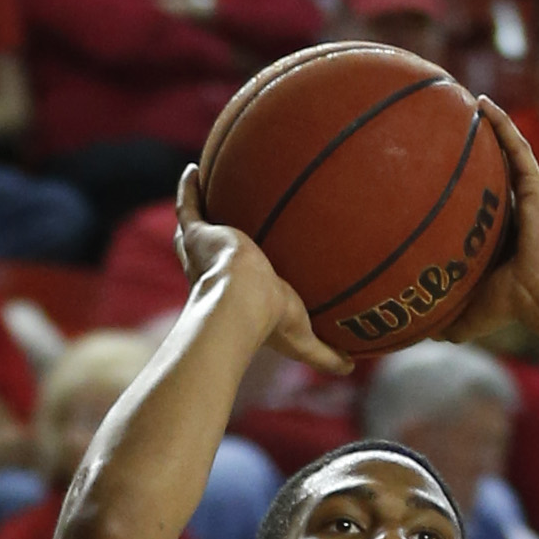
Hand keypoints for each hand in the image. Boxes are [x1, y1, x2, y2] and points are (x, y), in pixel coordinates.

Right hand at [174, 165, 348, 374]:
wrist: (243, 304)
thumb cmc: (270, 323)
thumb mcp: (302, 339)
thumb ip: (323, 353)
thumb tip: (351, 368)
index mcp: (231, 294)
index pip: (228, 280)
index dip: (231, 270)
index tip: (243, 258)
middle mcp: (212, 272)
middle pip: (207, 252)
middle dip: (210, 238)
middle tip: (221, 219)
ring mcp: (202, 252)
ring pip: (193, 227)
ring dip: (197, 209)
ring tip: (205, 184)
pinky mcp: (196, 235)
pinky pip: (188, 205)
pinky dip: (187, 188)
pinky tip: (195, 169)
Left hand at [444, 111, 538, 353]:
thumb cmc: (513, 307)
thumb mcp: (469, 310)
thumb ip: (446, 316)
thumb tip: (415, 333)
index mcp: (502, 234)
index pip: (477, 201)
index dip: (459, 183)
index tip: (432, 167)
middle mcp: (516, 210)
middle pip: (490, 169)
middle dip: (471, 146)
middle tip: (443, 126)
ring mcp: (528, 195)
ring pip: (505, 151)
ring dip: (487, 125)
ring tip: (462, 101)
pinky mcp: (536, 186)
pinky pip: (517, 146)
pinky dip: (501, 124)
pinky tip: (482, 103)